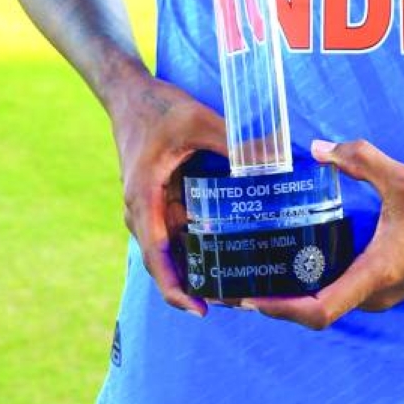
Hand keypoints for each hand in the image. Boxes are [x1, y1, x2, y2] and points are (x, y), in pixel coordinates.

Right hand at [109, 71, 228, 316]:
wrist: (128, 93)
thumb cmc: (159, 107)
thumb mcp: (198, 120)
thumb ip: (234, 141)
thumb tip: (275, 158)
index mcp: (144, 198)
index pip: (157, 256)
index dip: (176, 288)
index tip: (201, 310)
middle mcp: (141, 209)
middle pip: (165, 260)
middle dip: (193, 285)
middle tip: (233, 301)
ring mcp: (148, 205)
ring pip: (170, 246)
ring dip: (194, 265)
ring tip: (232, 282)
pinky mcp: (156, 196)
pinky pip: (173, 227)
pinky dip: (194, 241)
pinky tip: (222, 246)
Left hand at [241, 138, 403, 329]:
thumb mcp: (403, 179)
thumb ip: (359, 160)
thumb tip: (318, 148)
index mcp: (376, 276)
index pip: (320, 311)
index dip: (282, 308)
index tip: (250, 296)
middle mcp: (378, 293)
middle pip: (318, 309)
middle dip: (280, 297)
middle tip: (246, 272)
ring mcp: (387, 289)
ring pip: (334, 299)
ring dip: (301, 288)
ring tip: (269, 260)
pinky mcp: (393, 279)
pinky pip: (348, 287)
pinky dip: (322, 277)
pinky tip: (310, 249)